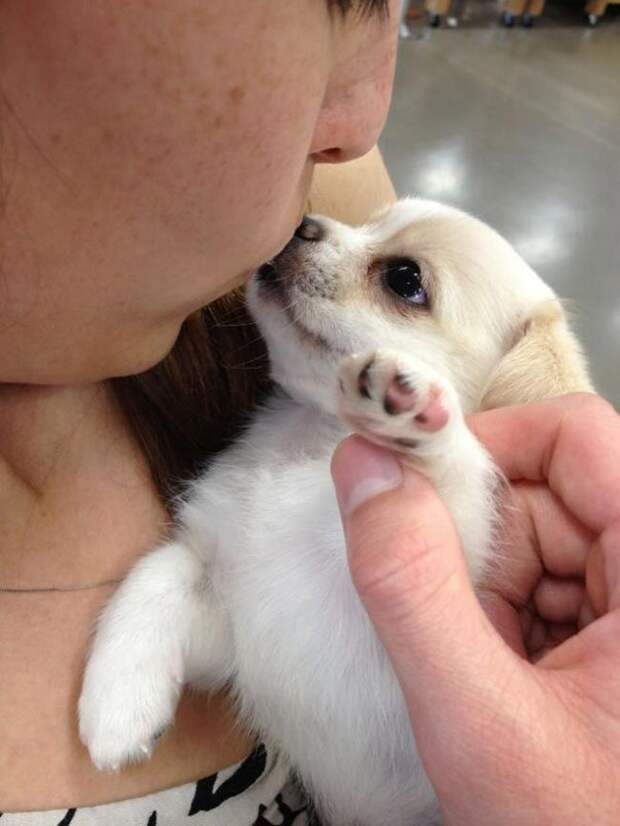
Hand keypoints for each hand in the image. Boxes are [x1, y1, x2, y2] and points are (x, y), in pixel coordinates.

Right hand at [331, 394, 619, 825]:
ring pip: (536, 539)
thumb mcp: (481, 718)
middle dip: (477, 545)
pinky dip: (500, 618)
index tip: (410, 488)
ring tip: (487, 670)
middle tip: (451, 620)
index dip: (487, 445)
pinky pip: (543, 584)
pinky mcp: (614, 633)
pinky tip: (504, 678)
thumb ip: (412, 586)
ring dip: (485, 591)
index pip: (573, 434)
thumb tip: (364, 469)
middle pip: (546, 489)